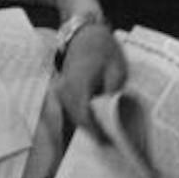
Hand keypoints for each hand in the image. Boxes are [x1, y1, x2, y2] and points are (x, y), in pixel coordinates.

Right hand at [53, 17, 126, 133]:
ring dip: (87, 127)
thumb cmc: (103, 48)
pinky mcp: (62, 90)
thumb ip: (113, 94)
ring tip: (106, 136)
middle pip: (77, 120)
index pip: (84, 117)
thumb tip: (116, 117)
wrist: (84, 32)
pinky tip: (96, 122)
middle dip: (93, 133)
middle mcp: (65, 90)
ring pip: (73, 116)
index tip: (110, 143)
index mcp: (78, 85)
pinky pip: (71, 109)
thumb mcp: (116, 70)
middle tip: (110, 145)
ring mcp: (61, 91)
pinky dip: (82, 117)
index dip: (97, 133)